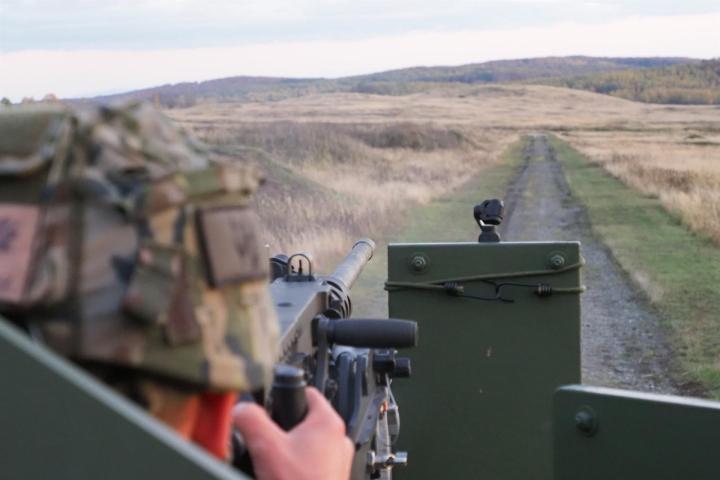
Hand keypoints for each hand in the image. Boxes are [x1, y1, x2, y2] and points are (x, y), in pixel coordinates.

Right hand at [233, 387, 353, 479]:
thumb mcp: (266, 447)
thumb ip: (250, 420)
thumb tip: (240, 409)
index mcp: (328, 423)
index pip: (306, 392)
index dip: (285, 397)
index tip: (273, 404)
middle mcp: (339, 439)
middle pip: (305, 421)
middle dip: (285, 430)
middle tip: (270, 442)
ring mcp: (338, 461)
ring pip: (308, 445)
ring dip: (291, 452)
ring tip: (277, 464)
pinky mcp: (334, 477)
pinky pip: (313, 463)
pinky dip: (299, 468)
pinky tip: (286, 477)